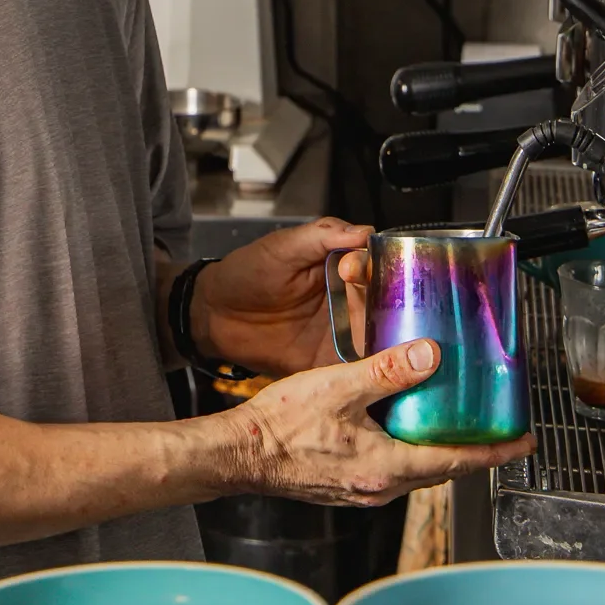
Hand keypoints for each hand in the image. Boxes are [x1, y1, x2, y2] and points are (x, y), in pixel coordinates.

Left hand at [191, 218, 370, 378]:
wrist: (216, 316)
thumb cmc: (248, 273)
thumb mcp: (283, 247)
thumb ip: (321, 235)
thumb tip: (363, 231)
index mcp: (343, 267)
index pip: (375, 266)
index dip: (370, 268)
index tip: (350, 271)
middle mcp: (350, 300)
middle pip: (386, 305)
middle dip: (388, 308)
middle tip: (374, 312)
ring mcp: (342, 333)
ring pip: (380, 337)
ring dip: (388, 342)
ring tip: (387, 346)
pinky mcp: (330, 362)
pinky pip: (357, 369)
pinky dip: (369, 372)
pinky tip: (373, 373)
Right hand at [221, 337, 535, 507]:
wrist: (238, 454)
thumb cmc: (280, 426)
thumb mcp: (340, 386)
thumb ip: (388, 371)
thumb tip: (431, 357)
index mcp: (385, 467)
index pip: (456, 462)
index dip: (494, 452)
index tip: (522, 443)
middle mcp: (378, 488)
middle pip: (441, 470)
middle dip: (471, 451)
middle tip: (496, 430)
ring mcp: (361, 490)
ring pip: (416, 471)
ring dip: (439, 451)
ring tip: (454, 424)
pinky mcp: (345, 485)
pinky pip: (392, 470)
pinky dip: (409, 451)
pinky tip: (401, 427)